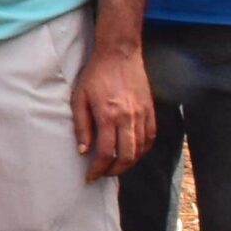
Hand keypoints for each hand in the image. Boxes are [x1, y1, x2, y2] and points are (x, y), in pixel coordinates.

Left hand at [71, 43, 155, 179]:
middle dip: (113, 171)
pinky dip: (142, 150)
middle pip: (126, 156)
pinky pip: (150, 137)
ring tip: (115, 166)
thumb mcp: (79, 98)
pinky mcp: (151, 110)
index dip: (97, 169)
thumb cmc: (95, 74)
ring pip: (140, 150)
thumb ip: (81, 126)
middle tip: (102, 174)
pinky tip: (132, 153)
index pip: (105, 153)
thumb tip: (83, 151)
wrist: (119, 54)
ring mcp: (142, 114)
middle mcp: (128, 118)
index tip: (90, 177)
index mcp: (108, 115)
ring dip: (128, 163)